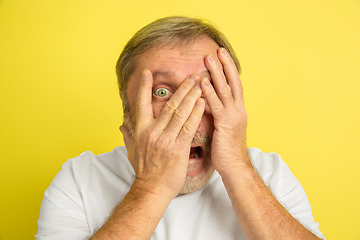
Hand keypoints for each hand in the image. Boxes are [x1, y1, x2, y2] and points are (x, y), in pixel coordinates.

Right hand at [121, 70, 204, 198]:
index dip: (145, 87)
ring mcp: (166, 139)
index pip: (141, 104)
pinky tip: (202, 102)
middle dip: (182, 88)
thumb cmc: (144, 170)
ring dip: (192, 96)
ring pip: (180, 112)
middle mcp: (153, 132)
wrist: (152, 189)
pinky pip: (189, 126)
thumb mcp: (132, 151)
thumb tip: (121, 124)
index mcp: (141, 130)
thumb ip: (128, 135)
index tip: (148, 72)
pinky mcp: (178, 148)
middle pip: (169, 105)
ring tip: (200, 83)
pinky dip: (196, 113)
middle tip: (192, 75)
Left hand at [201, 48, 250, 176]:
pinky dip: (210, 92)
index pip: (234, 86)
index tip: (222, 57)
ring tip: (209, 58)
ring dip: (217, 73)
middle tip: (217, 50)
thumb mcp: (224, 128)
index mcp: (238, 111)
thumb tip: (207, 103)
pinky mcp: (226, 124)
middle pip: (233, 82)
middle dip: (225, 65)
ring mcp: (234, 116)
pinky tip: (203, 81)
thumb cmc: (226, 150)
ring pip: (225, 89)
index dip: (229, 71)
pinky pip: (217, 105)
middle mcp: (238, 110)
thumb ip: (218, 114)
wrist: (235, 168)